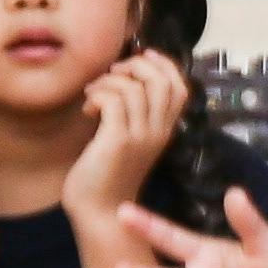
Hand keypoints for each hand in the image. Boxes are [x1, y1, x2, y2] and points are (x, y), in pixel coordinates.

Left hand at [62, 46, 184, 216]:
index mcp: (164, 130)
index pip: (180, 87)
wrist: (101, 212)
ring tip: (93, 93)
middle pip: (161, 81)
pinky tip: (87, 109)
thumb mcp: (129, 141)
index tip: (142, 55)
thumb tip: (121, 83)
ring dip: (109, 81)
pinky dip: (98, 95)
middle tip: (113, 73)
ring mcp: (141, 136)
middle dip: (135, 65)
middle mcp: (159, 131)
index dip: (163, 64)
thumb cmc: (108, 175)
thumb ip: (133, 116)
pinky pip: (113, 101)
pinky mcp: (118, 141)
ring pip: (135, 87)